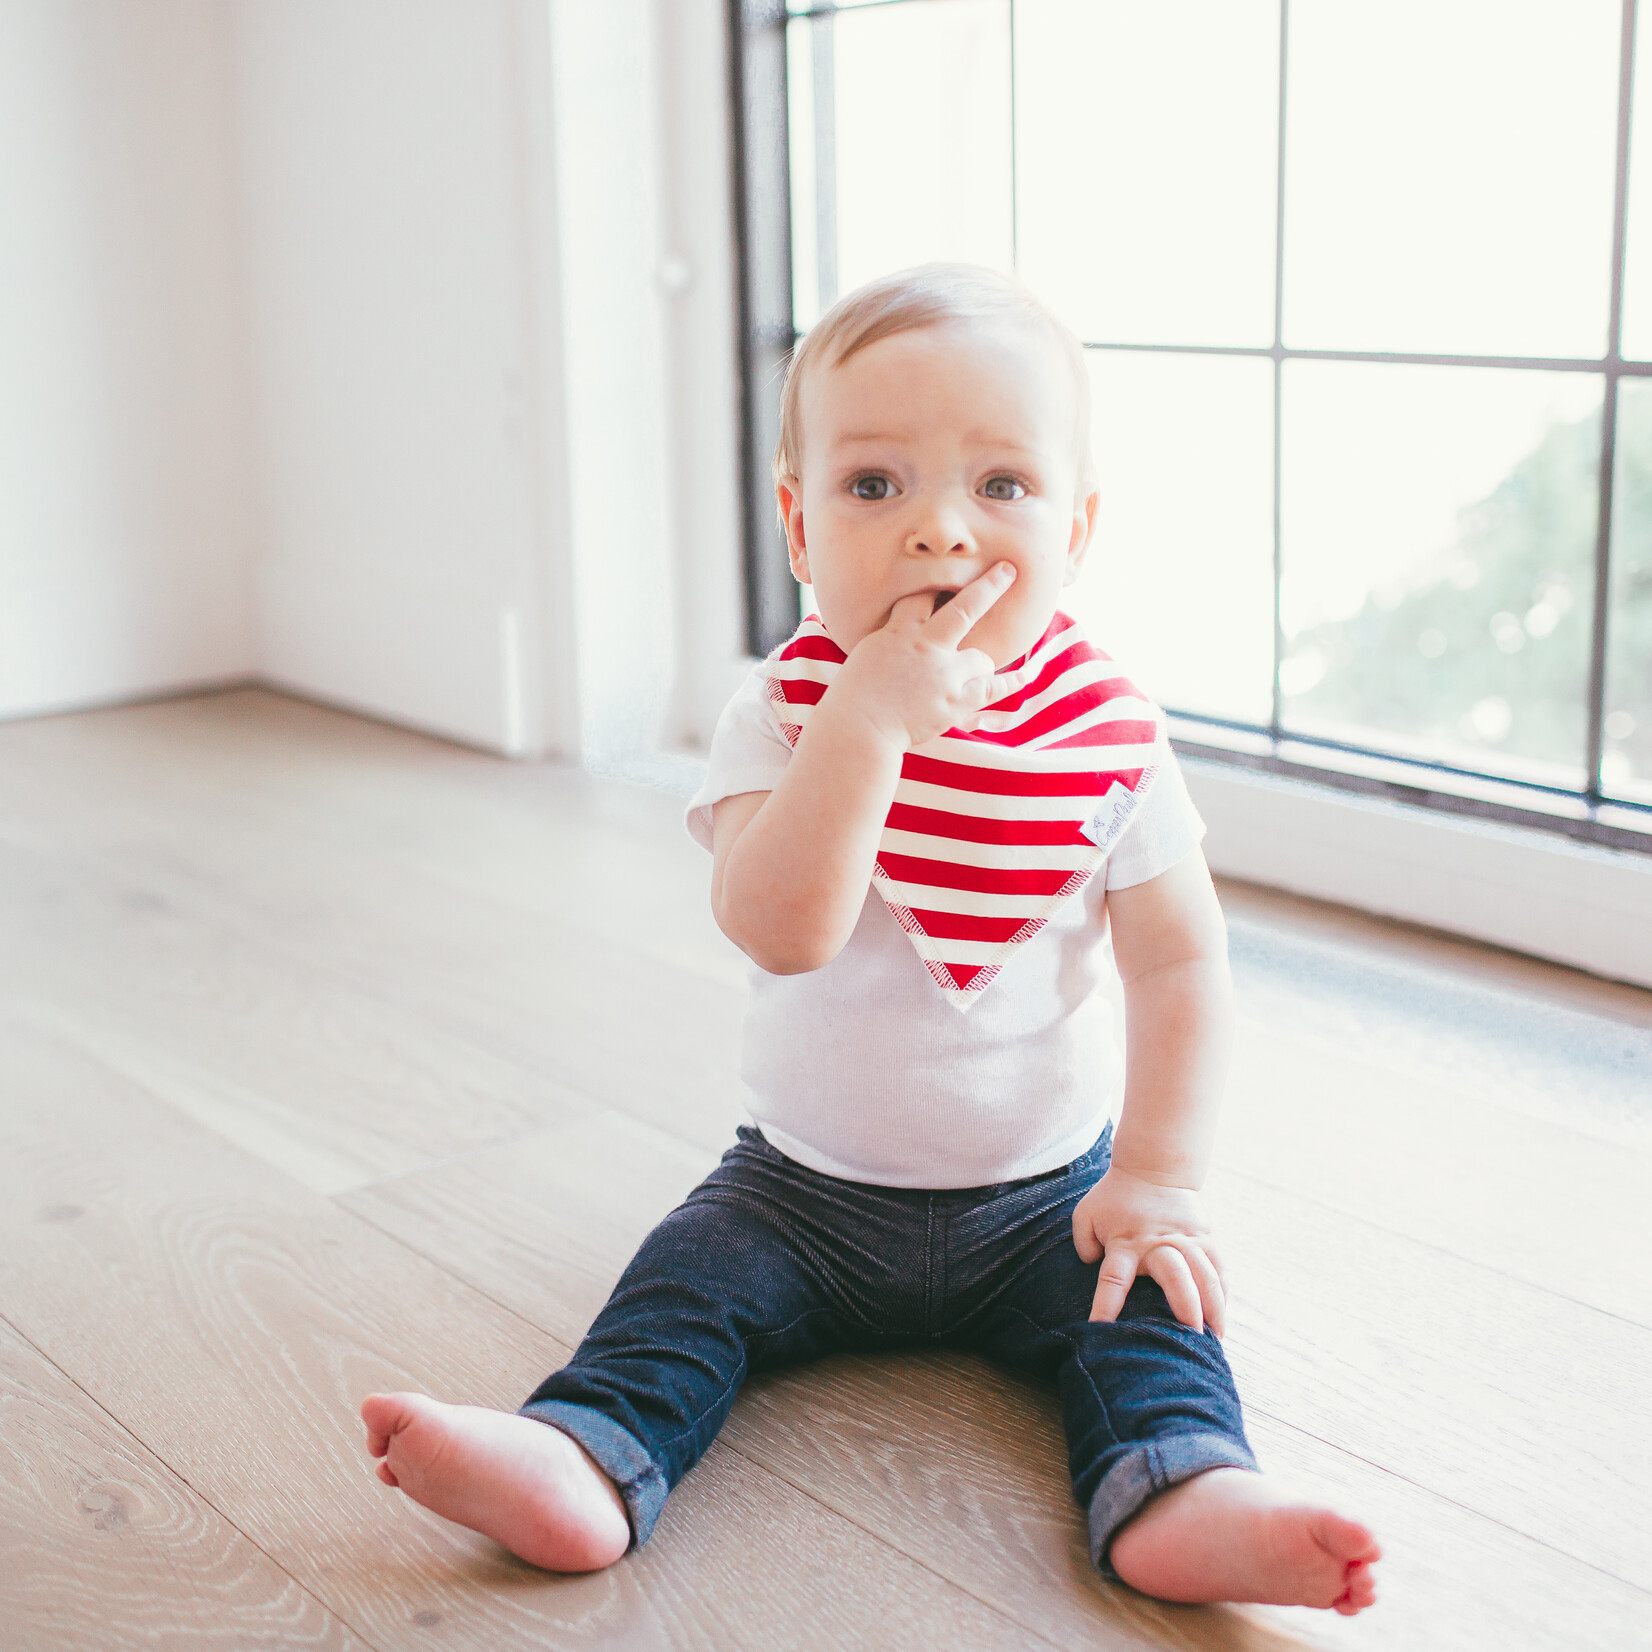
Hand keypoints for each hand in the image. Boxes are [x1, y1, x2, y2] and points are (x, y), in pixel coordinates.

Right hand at [829, 563, 1026, 749]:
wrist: (858, 728)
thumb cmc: (852, 696)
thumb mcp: (867, 653)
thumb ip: (892, 639)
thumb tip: (902, 631)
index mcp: (900, 632)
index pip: (923, 597)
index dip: (936, 586)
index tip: (950, 577)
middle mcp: (927, 647)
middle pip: (965, 608)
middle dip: (989, 586)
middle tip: (1008, 569)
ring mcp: (944, 675)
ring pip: (981, 659)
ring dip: (977, 666)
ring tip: (965, 677)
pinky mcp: (955, 701)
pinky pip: (993, 689)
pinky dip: (1010, 683)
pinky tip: (1026, 675)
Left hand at [1072, 1167, 1226, 1334]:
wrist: (1153, 1168)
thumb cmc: (1115, 1197)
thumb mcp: (1087, 1214)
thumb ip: (1083, 1244)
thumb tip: (1090, 1267)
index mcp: (1126, 1242)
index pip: (1113, 1279)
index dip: (1106, 1305)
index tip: (1101, 1330)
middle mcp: (1158, 1244)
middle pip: (1175, 1277)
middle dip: (1185, 1308)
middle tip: (1190, 1338)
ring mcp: (1186, 1240)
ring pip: (1205, 1276)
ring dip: (1212, 1307)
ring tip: (1215, 1338)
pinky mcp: (1205, 1237)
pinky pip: (1219, 1269)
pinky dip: (1223, 1294)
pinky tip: (1223, 1318)